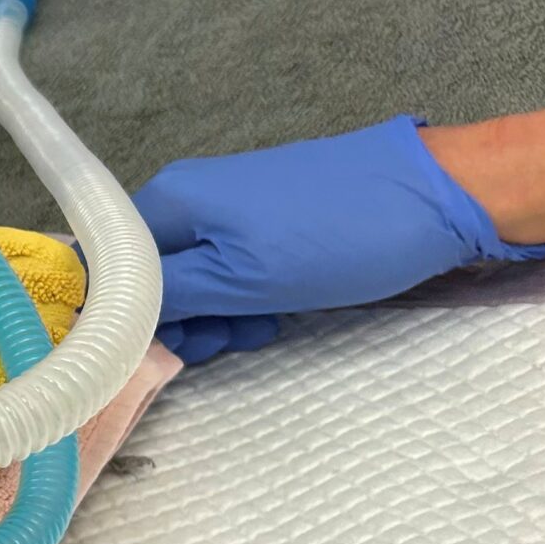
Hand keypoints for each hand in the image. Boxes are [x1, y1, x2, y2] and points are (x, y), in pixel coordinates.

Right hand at [133, 116, 544, 363]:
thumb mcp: (242, 280)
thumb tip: (106, 315)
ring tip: (259, 331)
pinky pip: (230, 263)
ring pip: (193, 274)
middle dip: (177, 319)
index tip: (159, 349)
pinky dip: (243, 294)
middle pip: (148, 273)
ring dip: (215, 313)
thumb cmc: (337, 239)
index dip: (119, 314)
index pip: (104, 266)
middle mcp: (189, 193)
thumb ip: (167, 298)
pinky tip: (274, 313)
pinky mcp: (269, 214)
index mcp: (168, 201)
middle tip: (221, 345)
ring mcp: (231, 202)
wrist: (441, 193)